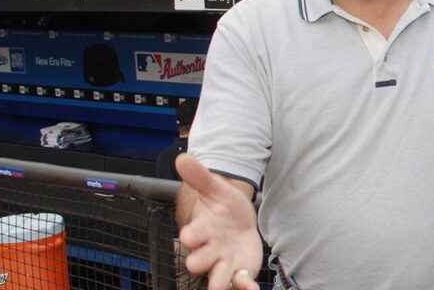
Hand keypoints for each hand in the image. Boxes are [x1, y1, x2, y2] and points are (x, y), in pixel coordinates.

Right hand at [175, 154, 260, 289]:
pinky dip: (245, 287)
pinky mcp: (240, 272)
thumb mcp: (217, 189)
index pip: (191, 234)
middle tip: (197, 265)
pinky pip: (240, 283)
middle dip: (199, 262)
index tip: (187, 236)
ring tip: (219, 286)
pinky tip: (251, 288)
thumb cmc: (223, 207)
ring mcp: (224, 263)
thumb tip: (182, 157)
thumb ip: (201, 176)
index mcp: (202, 230)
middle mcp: (209, 250)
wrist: (239, 221)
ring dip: (218, 282)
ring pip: (218, 276)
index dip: (189, 235)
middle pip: (200, 259)